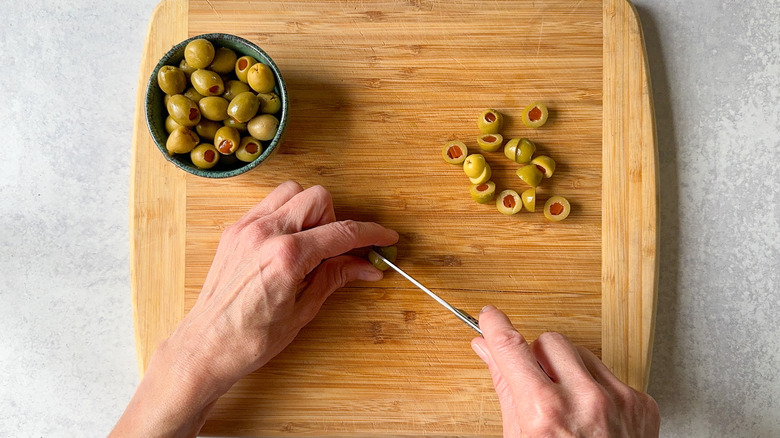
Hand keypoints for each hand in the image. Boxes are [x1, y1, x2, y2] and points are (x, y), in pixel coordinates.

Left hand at [111, 181, 397, 436]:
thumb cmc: (252, 338)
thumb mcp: (303, 310)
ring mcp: (246, 228)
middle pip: (317, 198)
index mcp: (287, 256)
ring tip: (308, 245)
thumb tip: (367, 267)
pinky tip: (287, 244)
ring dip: (309, 211)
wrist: (207, 346)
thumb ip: (336, 278)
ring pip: (291, 192)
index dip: (370, 233)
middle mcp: (265, 233)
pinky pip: (268, 205)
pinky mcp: (234, 231)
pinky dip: (286, 215)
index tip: (386, 237)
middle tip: (333, 251)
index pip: (341, 232)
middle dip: (334, 220)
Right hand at [471, 306, 659, 437]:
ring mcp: (618, 401)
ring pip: (581, 353)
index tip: (490, 316)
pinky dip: (596, 389)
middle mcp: (585, 402)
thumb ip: (505, 387)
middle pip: (550, 342)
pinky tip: (592, 417)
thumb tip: (486, 351)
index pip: (511, 349)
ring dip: (568, 371)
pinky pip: (610, 374)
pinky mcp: (641, 404)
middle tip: (535, 382)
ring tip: (566, 406)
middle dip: (538, 357)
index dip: (495, 327)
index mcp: (546, 414)